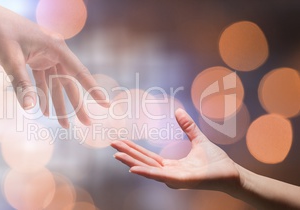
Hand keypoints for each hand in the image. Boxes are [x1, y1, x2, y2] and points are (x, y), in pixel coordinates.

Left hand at [0, 1, 108, 127]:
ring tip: (64, 125)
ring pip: (56, 85)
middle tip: (87, 123)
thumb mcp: (10, 59)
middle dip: (76, 104)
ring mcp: (46, 57)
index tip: (104, 103)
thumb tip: (30, 108)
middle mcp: (55, 52)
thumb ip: (21, 83)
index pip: (78, 71)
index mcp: (55, 47)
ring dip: (58, 104)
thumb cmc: (0, 33)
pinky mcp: (37, 60)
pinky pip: (43, 82)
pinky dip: (43, 96)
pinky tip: (44, 111)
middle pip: (69, 83)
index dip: (92, 89)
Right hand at [111, 109, 239, 191]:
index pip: (148, 157)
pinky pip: (160, 176)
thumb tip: (178, 111)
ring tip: (116, 155)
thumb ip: (187, 127)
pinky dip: (145, 172)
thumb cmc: (217, 162)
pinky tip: (133, 169)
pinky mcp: (181, 181)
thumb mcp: (198, 140)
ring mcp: (173, 178)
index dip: (134, 149)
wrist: (232, 174)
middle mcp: (169, 173)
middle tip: (112, 144)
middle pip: (144, 162)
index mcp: (171, 165)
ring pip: (148, 169)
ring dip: (131, 162)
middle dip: (127, 154)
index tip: (121, 141)